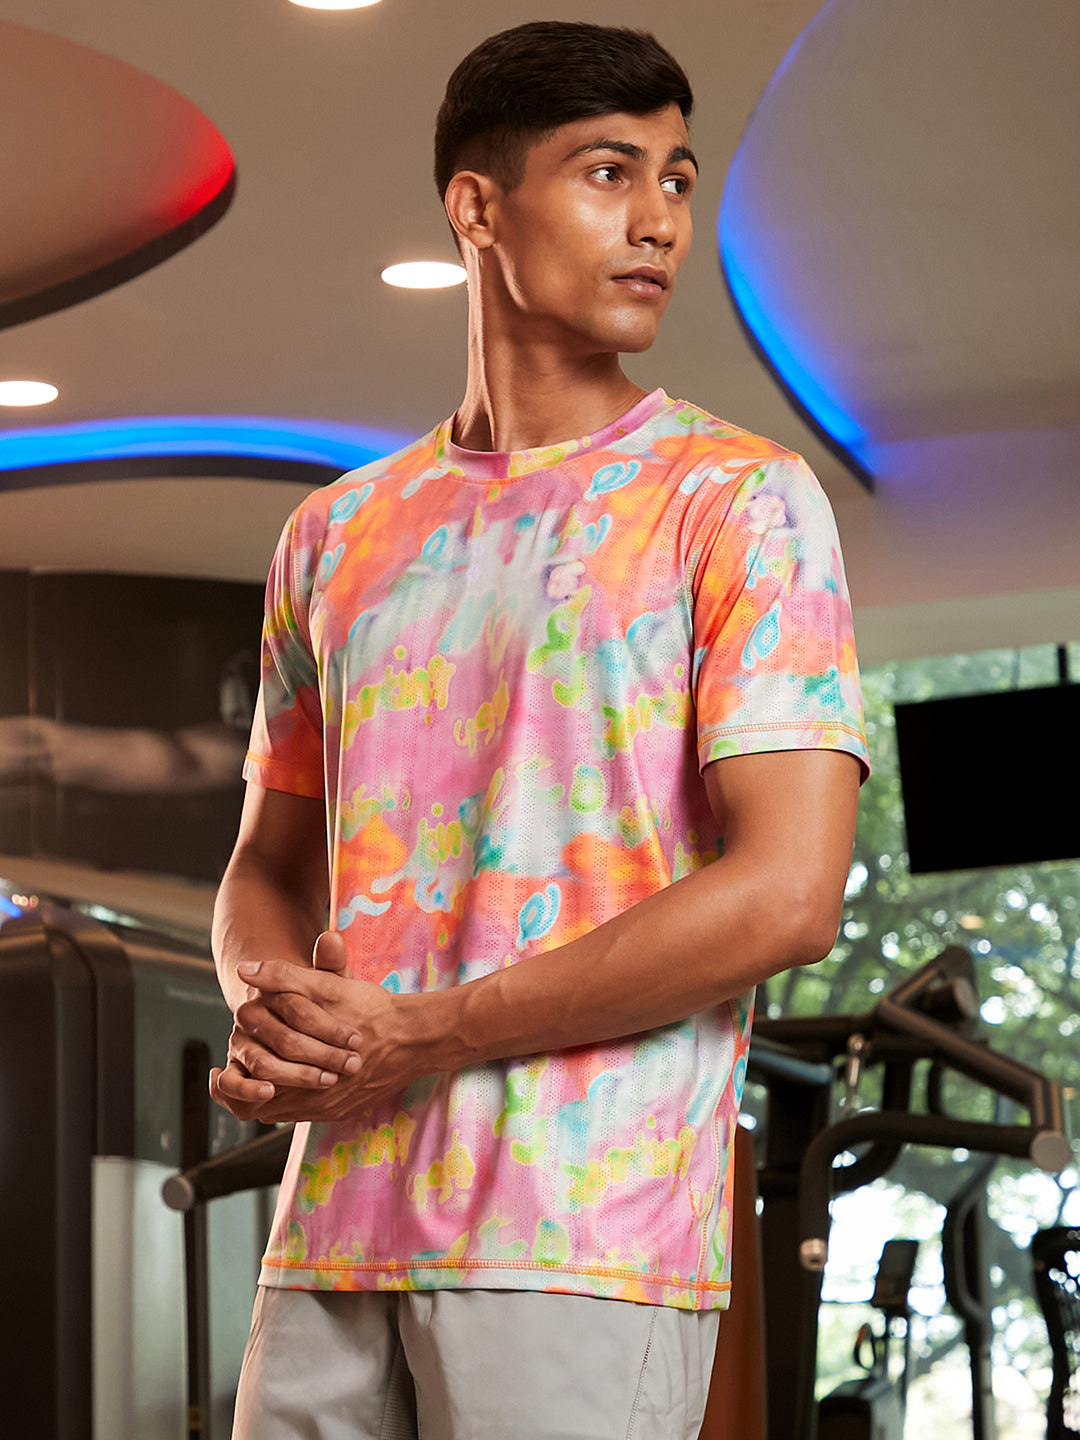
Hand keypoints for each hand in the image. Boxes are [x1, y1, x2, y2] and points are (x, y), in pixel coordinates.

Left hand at [210, 931, 431, 1122]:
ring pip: (283, 1113)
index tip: (220, 1070)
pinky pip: (305, 1114)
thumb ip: (285, 977)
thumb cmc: (372, 1009)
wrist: (416, 1038)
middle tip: (231, 1074)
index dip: (230, 1085)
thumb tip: (245, 969)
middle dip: (244, 1089)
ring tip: (259, 1076)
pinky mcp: (343, 1112)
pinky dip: (293, 1098)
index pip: (249, 1092)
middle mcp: (315, 1097)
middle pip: (262, 1108)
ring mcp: (330, 1108)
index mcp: (303, 1068)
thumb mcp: (329, 986)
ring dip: (268, 1094)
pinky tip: (292, 1079)